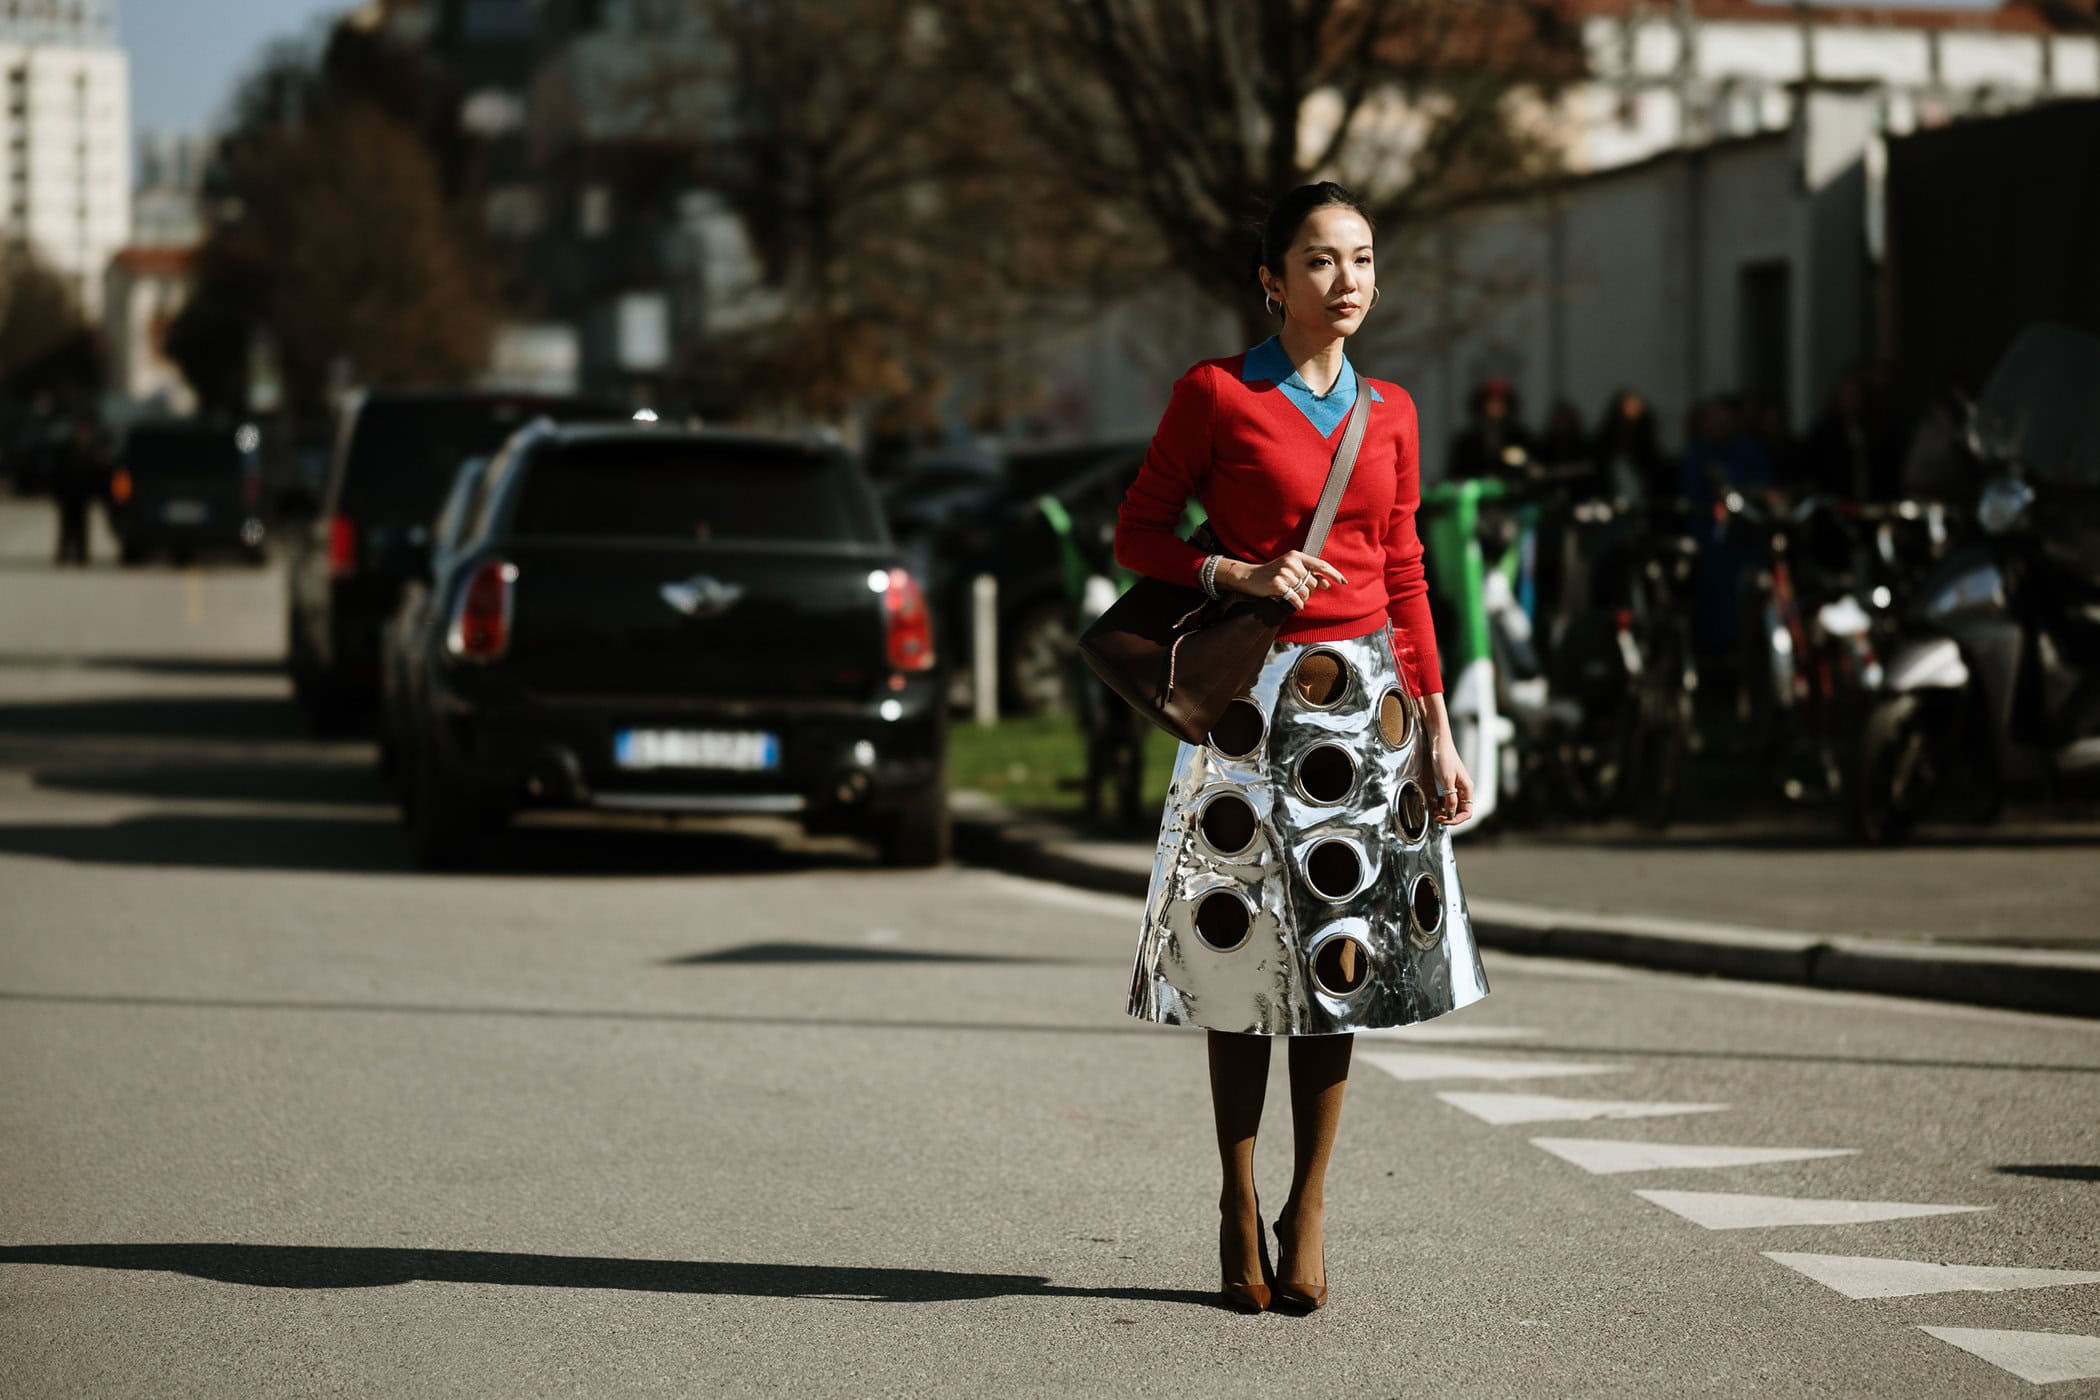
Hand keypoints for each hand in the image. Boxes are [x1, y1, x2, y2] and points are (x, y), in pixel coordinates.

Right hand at [1218, 550, 1346, 611]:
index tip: (1343, 581)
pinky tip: (1296, 605)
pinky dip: (1298, 604)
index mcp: (1297, 556)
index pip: (1321, 565)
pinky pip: (1296, 599)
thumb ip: (1310, 576)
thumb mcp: (1292, 571)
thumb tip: (1327, 583)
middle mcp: (1291, 562)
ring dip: (1302, 599)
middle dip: (1310, 592)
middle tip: (1299, 593)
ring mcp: (1284, 573)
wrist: (1249, 577)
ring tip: (1294, 597)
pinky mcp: (1277, 584)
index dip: (1334, 573)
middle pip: (1313, 583)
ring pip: (1305, 592)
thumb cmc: (1273, 575)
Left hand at [1431, 728, 1473, 824]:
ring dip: (1445, 812)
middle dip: (1450, 817)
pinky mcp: (1449, 783)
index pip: (1467, 812)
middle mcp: (1464, 789)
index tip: (1443, 820)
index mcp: (1467, 789)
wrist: (1438, 742)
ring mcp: (1457, 786)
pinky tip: (1434, 803)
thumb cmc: (1444, 758)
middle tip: (1437, 817)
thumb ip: (1450, 798)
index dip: (1456, 820)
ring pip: (1453, 806)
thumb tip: (1451, 814)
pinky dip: (1441, 804)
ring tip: (1434, 812)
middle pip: (1460, 811)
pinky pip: (1448, 799)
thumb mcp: (1447, 780)